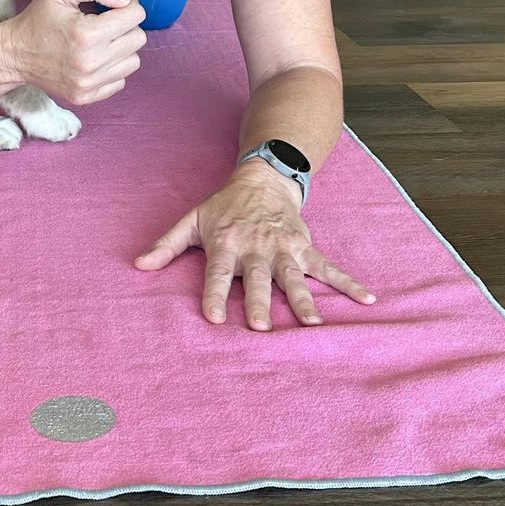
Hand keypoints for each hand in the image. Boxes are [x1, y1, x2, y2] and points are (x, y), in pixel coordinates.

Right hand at [0, 0, 146, 105]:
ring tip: (100, 43)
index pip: (136, 15)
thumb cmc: (38, 19)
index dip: (127, 5)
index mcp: (87, 34)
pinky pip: (121, 81)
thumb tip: (125, 0)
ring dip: (121, 49)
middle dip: (125, 26)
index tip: (110, 7)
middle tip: (104, 23)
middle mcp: (91, 63)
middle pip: (138, 38)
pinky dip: (112, 68)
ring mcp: (89, 84)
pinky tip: (94, 60)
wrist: (14, 55)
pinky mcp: (87, 97)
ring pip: (133, 61)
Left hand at [135, 161, 374, 330]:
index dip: (216, 294)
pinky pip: (328, 267)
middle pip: (258, 279)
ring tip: (313, 325)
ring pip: (294, 277)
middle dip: (261, 303)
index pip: (219, 273)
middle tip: (263, 328)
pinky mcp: (305, 246)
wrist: (263, 177)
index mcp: (227, 243)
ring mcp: (284, 248)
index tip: (215, 318)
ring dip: (304, 300)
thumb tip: (137, 266)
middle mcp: (256, 247)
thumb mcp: (191, 220)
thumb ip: (166, 245)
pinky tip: (367, 298)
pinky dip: (348, 282)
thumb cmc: (223, 206)